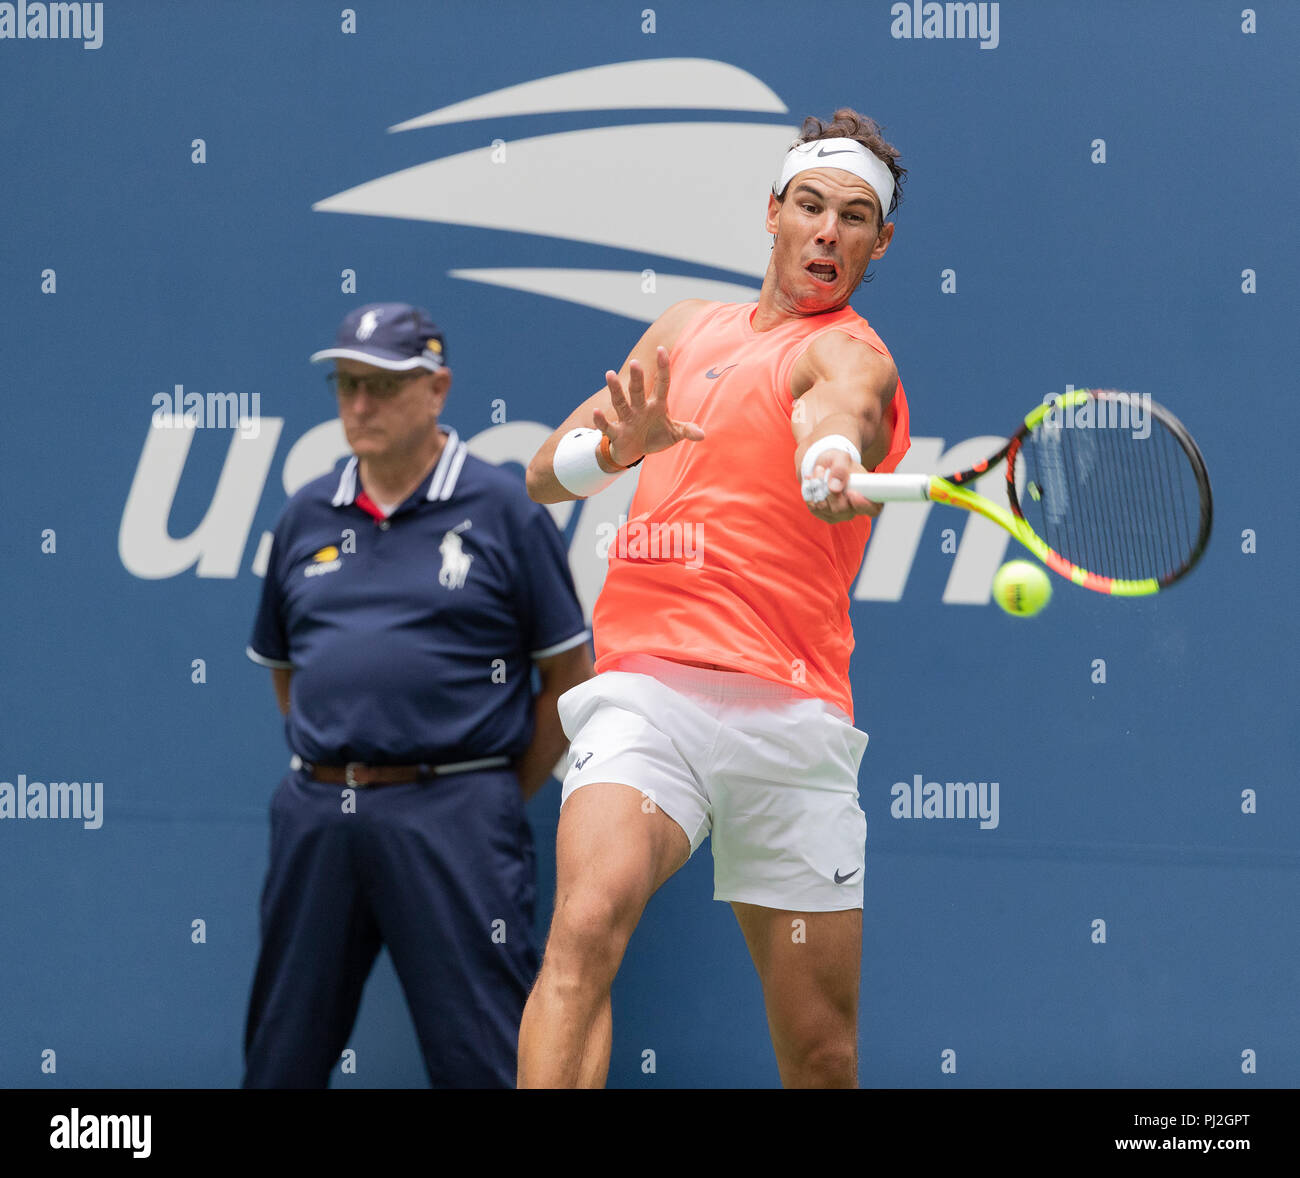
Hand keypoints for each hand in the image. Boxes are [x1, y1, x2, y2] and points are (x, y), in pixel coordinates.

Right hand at [592, 346, 703, 465]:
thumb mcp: (674, 434)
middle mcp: (640, 409)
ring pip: (620, 403)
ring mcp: (627, 420)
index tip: (661, 349)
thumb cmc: (655, 437)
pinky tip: (596, 411)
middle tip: (636, 362)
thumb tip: (702, 435)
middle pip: (638, 391)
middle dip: (637, 378)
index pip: (661, 384)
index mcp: (657, 405)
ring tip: (609, 374)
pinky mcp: (617, 433)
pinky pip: (607, 426)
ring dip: (615, 390)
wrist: (634, 452)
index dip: (662, 368)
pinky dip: (601, 420)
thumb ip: (687, 430)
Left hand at [803, 448, 882, 522]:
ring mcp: (840, 514)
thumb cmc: (839, 462)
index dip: (863, 505)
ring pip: (824, 508)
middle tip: (821, 470)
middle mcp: (855, 509)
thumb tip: (835, 488)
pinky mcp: (825, 515)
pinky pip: (814, 508)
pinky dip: (810, 493)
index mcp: (868, 495)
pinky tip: (813, 482)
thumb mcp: (841, 457)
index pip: (873, 509)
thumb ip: (840, 469)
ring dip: (817, 488)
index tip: (851, 492)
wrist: (826, 465)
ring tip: (818, 471)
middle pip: (841, 509)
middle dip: (828, 490)